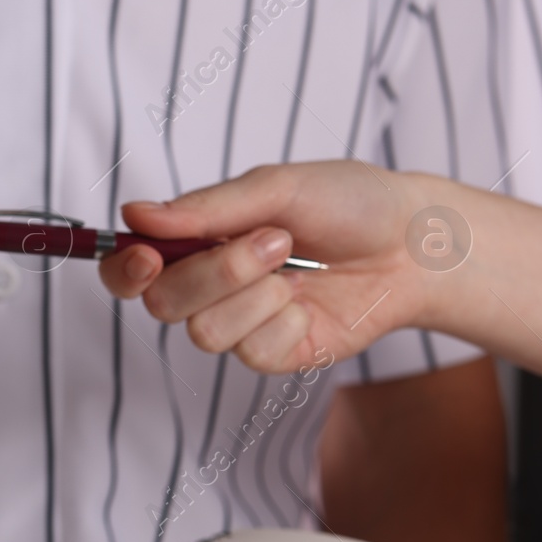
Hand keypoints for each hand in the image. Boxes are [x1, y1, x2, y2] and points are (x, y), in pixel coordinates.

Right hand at [98, 162, 442, 372]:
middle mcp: (209, 287)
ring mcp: (241, 324)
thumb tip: (135, 215)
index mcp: (197, 241)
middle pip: (163, 303)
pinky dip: (286, 320)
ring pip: (204, 332)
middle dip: (216, 272)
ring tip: (297, 265)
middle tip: (272, 240)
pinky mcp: (275, 355)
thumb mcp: (276, 187)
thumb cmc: (349, 202)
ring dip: (256, 293)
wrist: (415, 242)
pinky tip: (312, 299)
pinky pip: (252, 352)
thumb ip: (204, 207)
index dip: (125, 270)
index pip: (130, 270)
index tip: (148, 256)